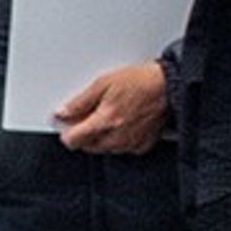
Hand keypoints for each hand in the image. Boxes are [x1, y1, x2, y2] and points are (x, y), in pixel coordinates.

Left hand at [51, 61, 167, 154]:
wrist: (168, 87)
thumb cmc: (140, 82)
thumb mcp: (103, 83)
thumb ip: (80, 102)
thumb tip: (62, 112)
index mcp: (104, 122)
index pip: (73, 141)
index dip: (67, 132)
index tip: (69, 124)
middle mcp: (116, 138)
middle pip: (87, 146)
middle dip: (85, 133)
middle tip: (93, 114)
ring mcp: (129, 144)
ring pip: (104, 148)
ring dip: (102, 136)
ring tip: (112, 115)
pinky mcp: (141, 146)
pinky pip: (122, 148)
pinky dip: (119, 138)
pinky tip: (124, 123)